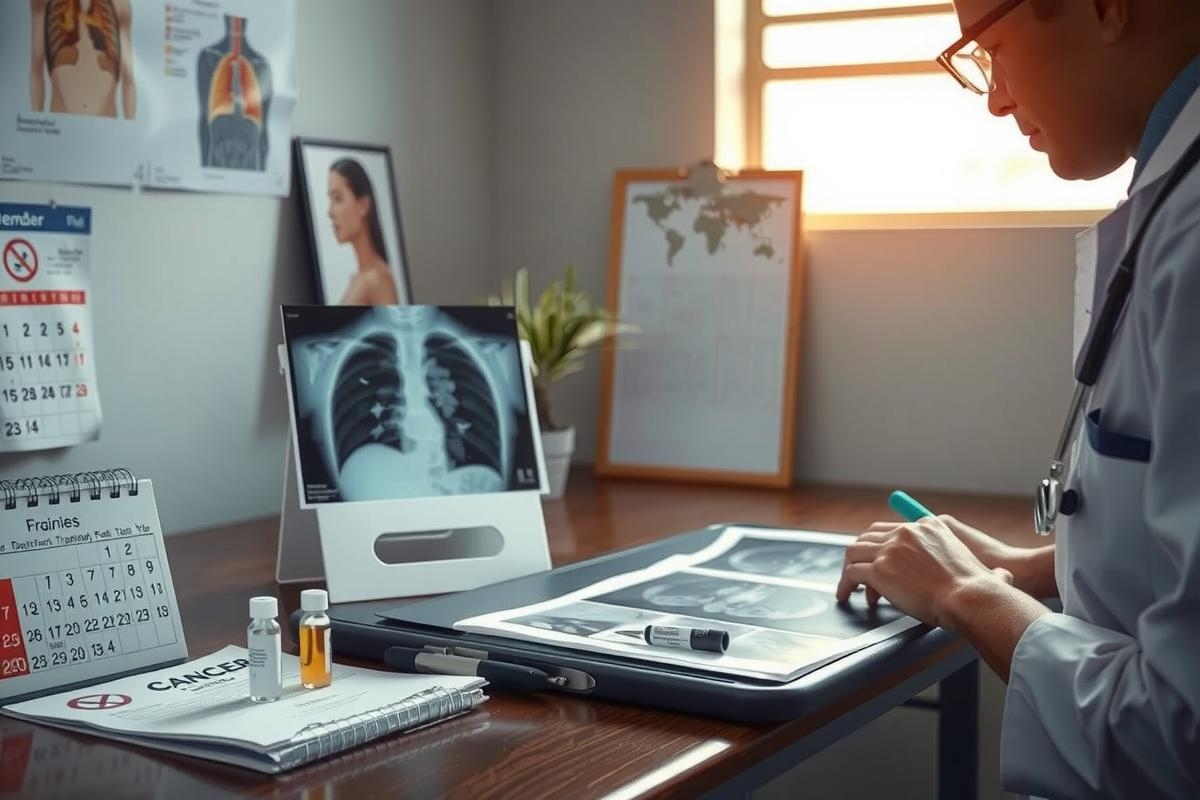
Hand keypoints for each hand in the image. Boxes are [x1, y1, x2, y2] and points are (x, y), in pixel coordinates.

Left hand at [836, 517, 1012, 629]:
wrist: (972, 597)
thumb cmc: (981, 589)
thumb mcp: (984, 566)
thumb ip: (986, 567)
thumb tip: (1004, 575)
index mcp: (929, 526)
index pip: (892, 527)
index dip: (879, 543)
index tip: (876, 556)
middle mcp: (907, 532)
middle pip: (869, 536)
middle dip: (861, 555)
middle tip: (858, 573)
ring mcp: (891, 549)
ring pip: (854, 551)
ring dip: (849, 569)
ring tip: (849, 586)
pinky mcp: (880, 569)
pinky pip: (853, 572)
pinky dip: (846, 583)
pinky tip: (846, 594)